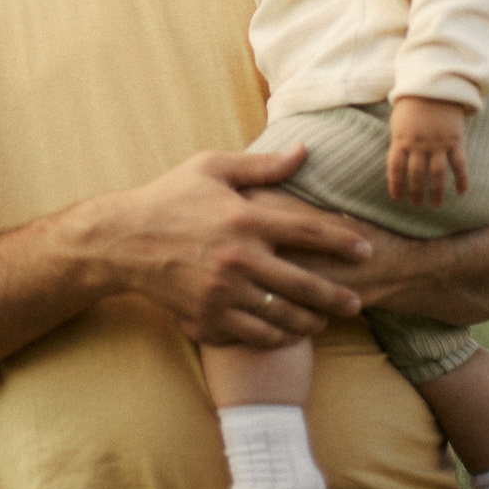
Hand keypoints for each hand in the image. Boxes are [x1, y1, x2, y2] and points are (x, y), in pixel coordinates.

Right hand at [99, 147, 369, 348]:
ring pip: (283, 317)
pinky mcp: (209, 317)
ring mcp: (224, 293)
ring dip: (310, 322)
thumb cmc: (169, 197)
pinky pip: (254, 335)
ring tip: (324, 321)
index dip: (342, 242)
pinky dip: (276, 337)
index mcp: (245, 219)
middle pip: (304, 284)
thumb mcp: (212, 168)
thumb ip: (262, 165)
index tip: (365, 250)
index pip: (307, 232)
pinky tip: (287, 333)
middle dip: (337, 296)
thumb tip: (303, 151)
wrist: (123, 240)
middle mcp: (239, 259)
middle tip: (357, 303)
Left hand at [387, 96, 468, 208]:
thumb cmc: (412, 104)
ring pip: (437, 174)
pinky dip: (461, 179)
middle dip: (415, 192)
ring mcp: (438, 143)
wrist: (434, 86)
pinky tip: (461, 192)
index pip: (395, 168)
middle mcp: (419, 144)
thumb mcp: (398, 121)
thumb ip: (399, 141)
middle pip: (416, 175)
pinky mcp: (455, 141)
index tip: (397, 198)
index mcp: (401, 139)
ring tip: (435, 205)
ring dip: (436, 192)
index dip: (395, 185)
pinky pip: (459, 164)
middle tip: (416, 205)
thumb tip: (397, 162)